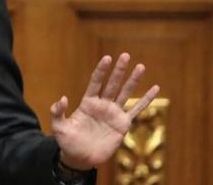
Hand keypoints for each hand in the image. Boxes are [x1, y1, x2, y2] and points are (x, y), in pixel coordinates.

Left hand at [50, 53, 159, 170]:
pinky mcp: (122, 124)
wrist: (80, 158)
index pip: (95, 83)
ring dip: (133, 81)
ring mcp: (113, 114)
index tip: (107, 58)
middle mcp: (102, 105)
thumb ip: (57, 112)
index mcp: (87, 103)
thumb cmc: (68, 142)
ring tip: (141, 66)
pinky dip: (146, 100)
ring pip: (125, 93)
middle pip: (112, 84)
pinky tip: (155, 89)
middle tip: (126, 55)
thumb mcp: (58, 127)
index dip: (101, 71)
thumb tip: (62, 98)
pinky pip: (136, 110)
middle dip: (119, 70)